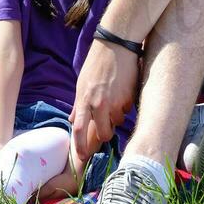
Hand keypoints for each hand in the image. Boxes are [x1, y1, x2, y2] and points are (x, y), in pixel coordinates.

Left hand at [68, 39, 138, 166]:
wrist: (116, 46)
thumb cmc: (96, 64)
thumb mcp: (82, 83)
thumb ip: (79, 104)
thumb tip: (73, 120)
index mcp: (84, 99)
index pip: (80, 129)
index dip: (80, 145)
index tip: (81, 157)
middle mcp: (99, 104)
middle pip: (104, 133)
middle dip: (106, 134)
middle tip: (106, 126)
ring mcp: (115, 102)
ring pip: (117, 122)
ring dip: (115, 118)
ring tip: (113, 100)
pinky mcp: (129, 99)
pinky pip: (127, 111)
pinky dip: (124, 107)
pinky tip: (121, 92)